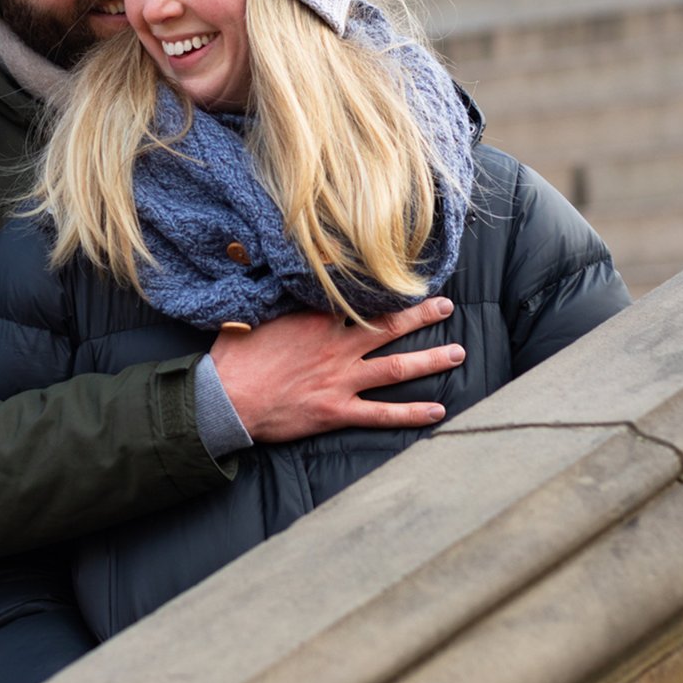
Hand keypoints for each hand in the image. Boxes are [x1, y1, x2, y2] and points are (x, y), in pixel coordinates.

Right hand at [210, 297, 463, 442]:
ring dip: (430, 360)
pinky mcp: (336, 410)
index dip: (383, 291)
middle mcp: (336, 347)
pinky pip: (381, 414)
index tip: (402, 281)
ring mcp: (340, 380)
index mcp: (316, 320)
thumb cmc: (234, 356)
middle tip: (445, 307)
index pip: (359, 300)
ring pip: (396, 368)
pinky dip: (411, 414)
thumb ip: (276, 297)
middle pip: (389, 328)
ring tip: (457, 353)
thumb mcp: (252, 313)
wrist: (225, 399)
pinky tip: (436, 411)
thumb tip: (271, 268)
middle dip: (422, 316)